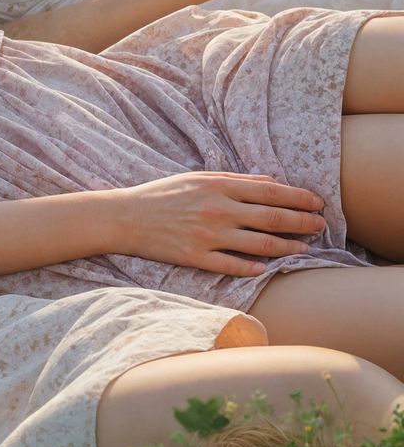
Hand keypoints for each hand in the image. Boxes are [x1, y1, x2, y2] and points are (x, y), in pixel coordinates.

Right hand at [115, 173, 324, 275]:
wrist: (125, 217)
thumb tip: (273, 182)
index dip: (299, 198)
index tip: (318, 203)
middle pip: (273, 218)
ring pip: (260, 244)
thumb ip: (237, 180)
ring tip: (305, 248)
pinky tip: (267, 268)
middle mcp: (217, 210)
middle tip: (321, 225)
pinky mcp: (196, 257)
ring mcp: (208, 235)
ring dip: (288, 247)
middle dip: (303, 222)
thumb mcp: (198, 178)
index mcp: (218, 186)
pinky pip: (233, 265)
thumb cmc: (162, 195)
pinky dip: (254, 267)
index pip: (271, 193)